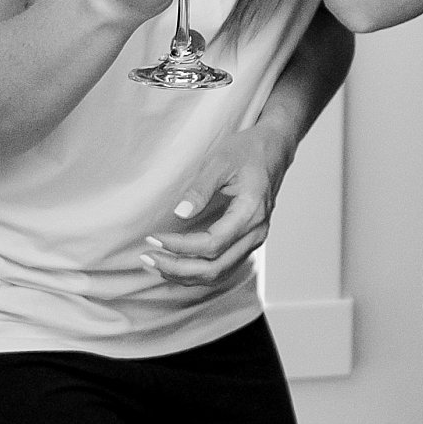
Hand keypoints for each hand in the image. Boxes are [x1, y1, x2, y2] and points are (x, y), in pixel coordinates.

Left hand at [141, 124, 292, 286]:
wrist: (274, 149)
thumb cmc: (248, 150)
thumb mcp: (221, 161)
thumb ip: (200, 189)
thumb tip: (180, 213)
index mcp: (251, 212)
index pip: (212, 244)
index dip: (180, 246)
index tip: (154, 238)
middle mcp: (256, 233)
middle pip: (215, 268)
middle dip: (178, 268)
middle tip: (147, 256)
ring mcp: (254, 240)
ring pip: (219, 273)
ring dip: (185, 274)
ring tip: (155, 264)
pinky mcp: (247, 241)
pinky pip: (222, 267)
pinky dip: (197, 271)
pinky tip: (175, 264)